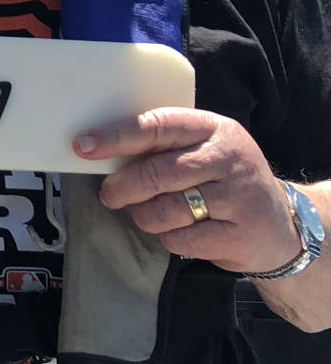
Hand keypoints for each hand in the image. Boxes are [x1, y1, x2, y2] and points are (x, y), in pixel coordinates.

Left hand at [80, 108, 298, 272]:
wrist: (280, 223)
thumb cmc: (223, 181)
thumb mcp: (202, 150)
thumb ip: (162, 146)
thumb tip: (98, 149)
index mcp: (213, 128)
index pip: (159, 125)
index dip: (117, 136)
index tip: (83, 146)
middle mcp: (229, 158)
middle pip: (157, 172)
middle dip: (123, 187)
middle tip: (111, 196)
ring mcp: (238, 196)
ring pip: (165, 209)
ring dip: (145, 216)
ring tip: (151, 214)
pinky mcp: (239, 233)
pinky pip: (181, 239)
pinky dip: (169, 238)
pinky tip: (181, 232)